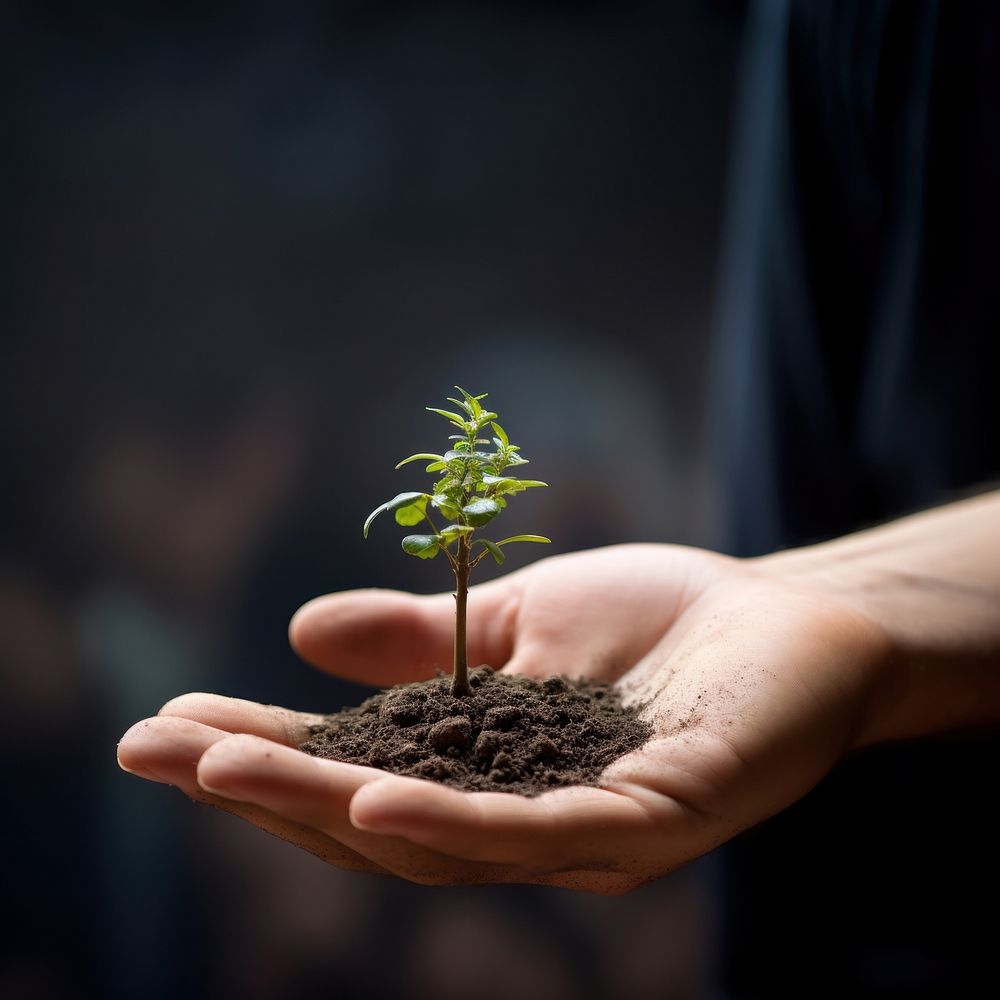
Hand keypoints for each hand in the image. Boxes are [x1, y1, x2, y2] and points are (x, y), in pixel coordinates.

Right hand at [118, 543, 891, 893]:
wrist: (792, 618)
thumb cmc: (660, 620)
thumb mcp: (518, 621)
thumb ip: (421, 639)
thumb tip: (302, 632)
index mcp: (485, 772)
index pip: (356, 771)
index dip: (262, 751)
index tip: (167, 722)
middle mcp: (522, 824)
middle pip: (374, 823)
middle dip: (263, 787)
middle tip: (158, 751)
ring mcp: (584, 837)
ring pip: (436, 843)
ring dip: (324, 807)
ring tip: (223, 770)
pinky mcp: (653, 824)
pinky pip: (541, 840)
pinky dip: (451, 827)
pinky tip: (374, 804)